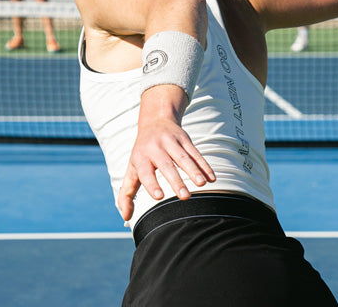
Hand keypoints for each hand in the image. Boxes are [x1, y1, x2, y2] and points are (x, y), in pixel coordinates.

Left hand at [117, 85, 215, 220]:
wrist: (155, 120)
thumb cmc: (142, 152)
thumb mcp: (131, 168)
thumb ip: (127, 193)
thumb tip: (125, 217)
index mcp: (141, 157)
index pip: (146, 172)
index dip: (151, 183)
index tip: (159, 196)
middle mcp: (156, 148)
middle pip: (167, 165)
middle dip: (176, 181)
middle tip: (185, 197)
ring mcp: (171, 142)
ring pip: (183, 157)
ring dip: (194, 170)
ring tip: (202, 184)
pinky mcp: (184, 139)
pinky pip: (195, 152)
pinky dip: (204, 165)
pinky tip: (211, 178)